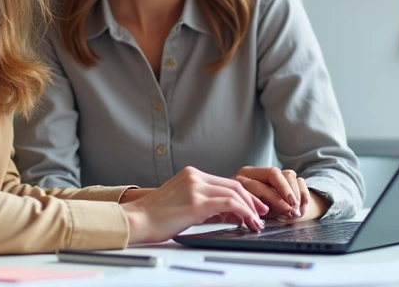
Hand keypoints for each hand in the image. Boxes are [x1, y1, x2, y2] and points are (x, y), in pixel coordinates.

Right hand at [118, 167, 267, 243]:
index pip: (225, 182)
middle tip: (261, 214)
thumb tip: (227, 214)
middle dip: (251, 200)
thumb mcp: (181, 204)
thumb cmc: (154, 217)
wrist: (136, 220)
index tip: (253, 207)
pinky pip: (229, 204)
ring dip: (250, 209)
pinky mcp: (197, 202)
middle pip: (233, 185)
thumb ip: (203, 204)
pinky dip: (243, 212)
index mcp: (191, 175)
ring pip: (234, 193)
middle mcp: (195, 177)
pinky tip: (247, 222)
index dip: (243, 195)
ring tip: (256, 223)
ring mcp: (196, 188)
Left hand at [233, 166, 308, 219]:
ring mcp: (274, 173)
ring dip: (295, 194)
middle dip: (286, 191)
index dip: (274, 198)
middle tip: (294, 206)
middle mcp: (258, 172)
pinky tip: (302, 207)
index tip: (285, 209)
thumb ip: (257, 210)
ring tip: (298, 211)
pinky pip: (299, 180)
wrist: (264, 215)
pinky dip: (303, 194)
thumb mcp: (253, 214)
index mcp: (243, 180)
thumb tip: (265, 210)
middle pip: (274, 174)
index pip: (259, 184)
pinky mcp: (287, 176)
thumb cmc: (252, 215)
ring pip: (288, 175)